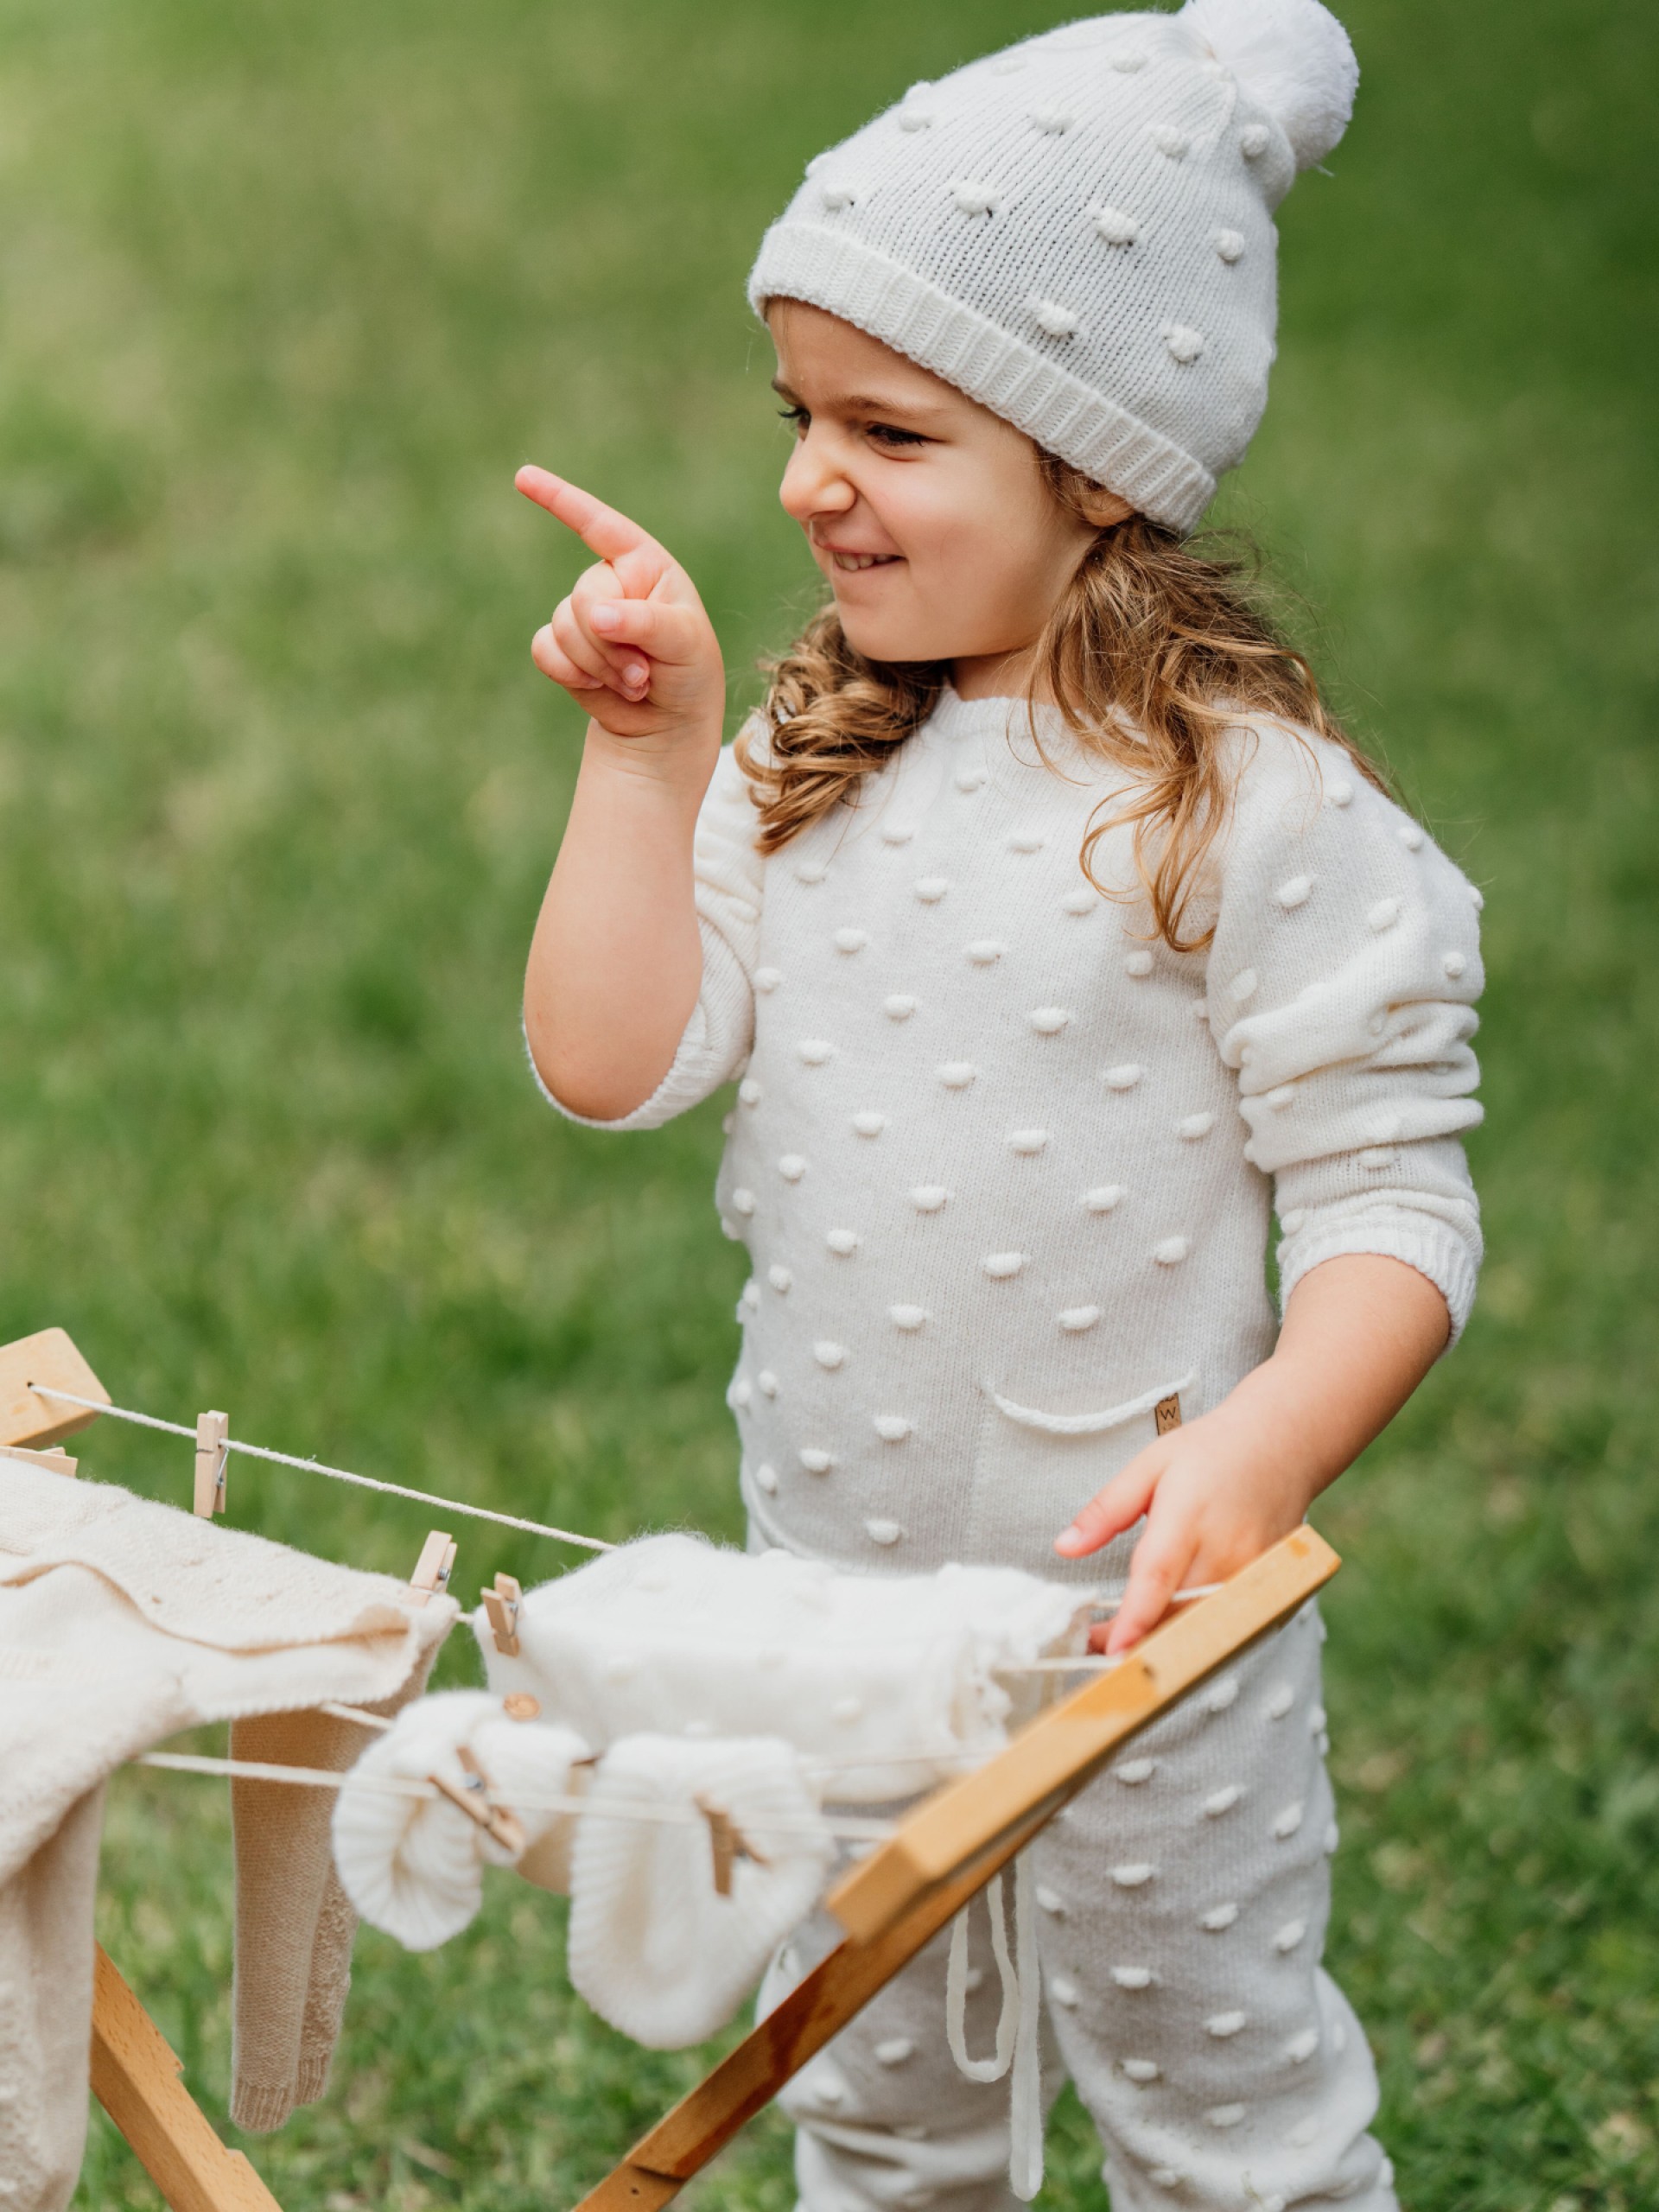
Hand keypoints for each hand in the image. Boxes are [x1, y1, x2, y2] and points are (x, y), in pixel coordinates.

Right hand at [516, 466, 725, 762]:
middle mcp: (610, 582)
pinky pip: (544, 650)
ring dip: (598, 665)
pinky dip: (570, 673)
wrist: (669, 725)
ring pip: (562, 627)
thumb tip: (595, 616)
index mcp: (644, 564)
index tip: (523, 477)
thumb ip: (644, 623)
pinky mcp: (561, 648)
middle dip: (611, 642)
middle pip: (583, 596)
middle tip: (644, 673)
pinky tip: (600, 689)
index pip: (600, 526)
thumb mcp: (685, 644)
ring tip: (635, 684)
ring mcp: (582, 614)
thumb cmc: (689, 673)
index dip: (562, 500)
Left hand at [1051, 1255, 1452, 1653]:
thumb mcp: (1149, 1465)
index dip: (1135, 1618)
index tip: (1111, 1649)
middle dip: (1134, 1640)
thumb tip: (1064, 1546)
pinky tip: (1169, 1632)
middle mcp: (1226, 1551)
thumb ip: (1107, 1509)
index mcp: (1188, 1516)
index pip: (1158, 1576)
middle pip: (1177, 1615)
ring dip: (1163, 1643)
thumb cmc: (1211, 1451)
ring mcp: (1253, 1574)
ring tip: (1122, 1640)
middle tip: (1093, 1642)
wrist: (1283, 1444)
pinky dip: (1197, 1635)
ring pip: (1202, 1628)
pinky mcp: (1270, 1588)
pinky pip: (1228, 1624)